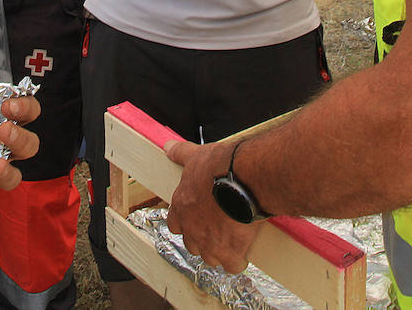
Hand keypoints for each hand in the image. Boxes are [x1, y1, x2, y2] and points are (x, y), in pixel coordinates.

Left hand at [165, 139, 258, 272]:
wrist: (242, 178)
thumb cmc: (219, 166)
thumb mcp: (197, 156)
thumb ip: (181, 154)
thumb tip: (168, 147)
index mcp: (181, 207)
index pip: (174, 224)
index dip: (186, 223)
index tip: (196, 218)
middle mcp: (192, 229)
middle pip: (192, 245)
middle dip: (203, 240)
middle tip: (217, 228)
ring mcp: (210, 244)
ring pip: (210, 258)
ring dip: (218, 252)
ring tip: (231, 241)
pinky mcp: (230, 252)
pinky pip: (232, 265)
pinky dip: (238, 261)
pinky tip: (244, 252)